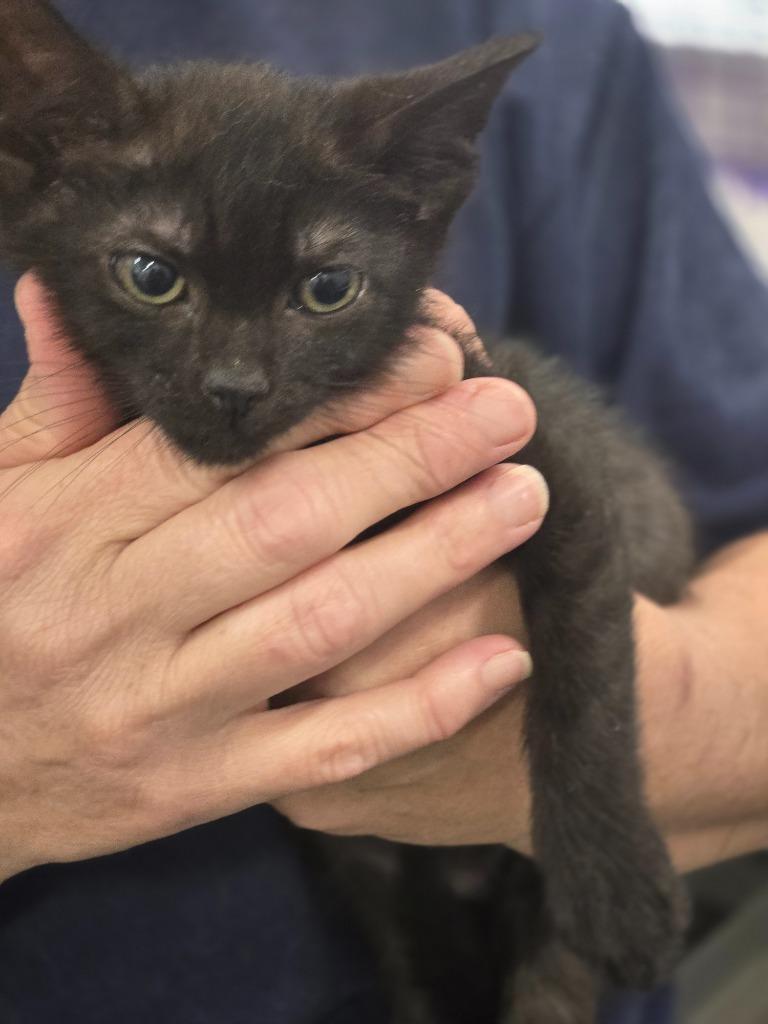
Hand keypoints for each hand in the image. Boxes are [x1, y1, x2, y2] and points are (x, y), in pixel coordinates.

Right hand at [0, 276, 543, 878]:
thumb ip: (52, 402)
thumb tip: (68, 293)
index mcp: (66, 526)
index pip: (219, 444)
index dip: (337, 399)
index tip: (429, 359)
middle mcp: (118, 617)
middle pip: (290, 522)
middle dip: (413, 460)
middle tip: (508, 412)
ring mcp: (164, 712)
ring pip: (323, 628)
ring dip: (438, 559)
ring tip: (523, 499)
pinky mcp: (199, 787)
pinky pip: (327, 752)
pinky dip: (424, 707)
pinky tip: (503, 657)